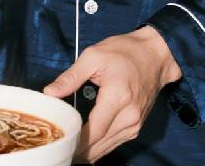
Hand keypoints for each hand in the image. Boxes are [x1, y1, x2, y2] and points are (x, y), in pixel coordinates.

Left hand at [44, 26, 181, 162]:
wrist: (155, 54)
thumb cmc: (124, 51)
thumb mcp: (93, 56)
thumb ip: (71, 76)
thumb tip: (49, 92)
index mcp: (118, 96)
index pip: (95, 130)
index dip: (77, 141)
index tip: (60, 143)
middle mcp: (129, 115)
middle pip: (101, 144)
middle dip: (80, 151)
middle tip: (60, 150)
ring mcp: (135, 122)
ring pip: (109, 146)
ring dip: (90, 152)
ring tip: (69, 151)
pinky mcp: (137, 125)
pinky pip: (117, 142)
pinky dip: (102, 147)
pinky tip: (88, 148)